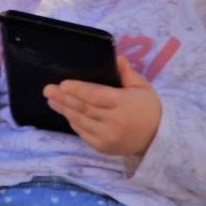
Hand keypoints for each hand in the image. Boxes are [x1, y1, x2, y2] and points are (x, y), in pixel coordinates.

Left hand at [44, 57, 160, 156]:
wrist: (157, 138)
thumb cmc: (148, 108)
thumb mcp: (143, 87)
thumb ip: (128, 74)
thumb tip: (118, 58)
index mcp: (124, 104)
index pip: (96, 96)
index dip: (78, 90)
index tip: (63, 84)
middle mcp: (115, 122)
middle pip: (84, 108)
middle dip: (64, 98)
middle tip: (48, 90)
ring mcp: (108, 137)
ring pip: (81, 121)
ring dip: (64, 110)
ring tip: (51, 100)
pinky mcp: (103, 147)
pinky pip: (83, 133)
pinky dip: (74, 122)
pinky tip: (66, 112)